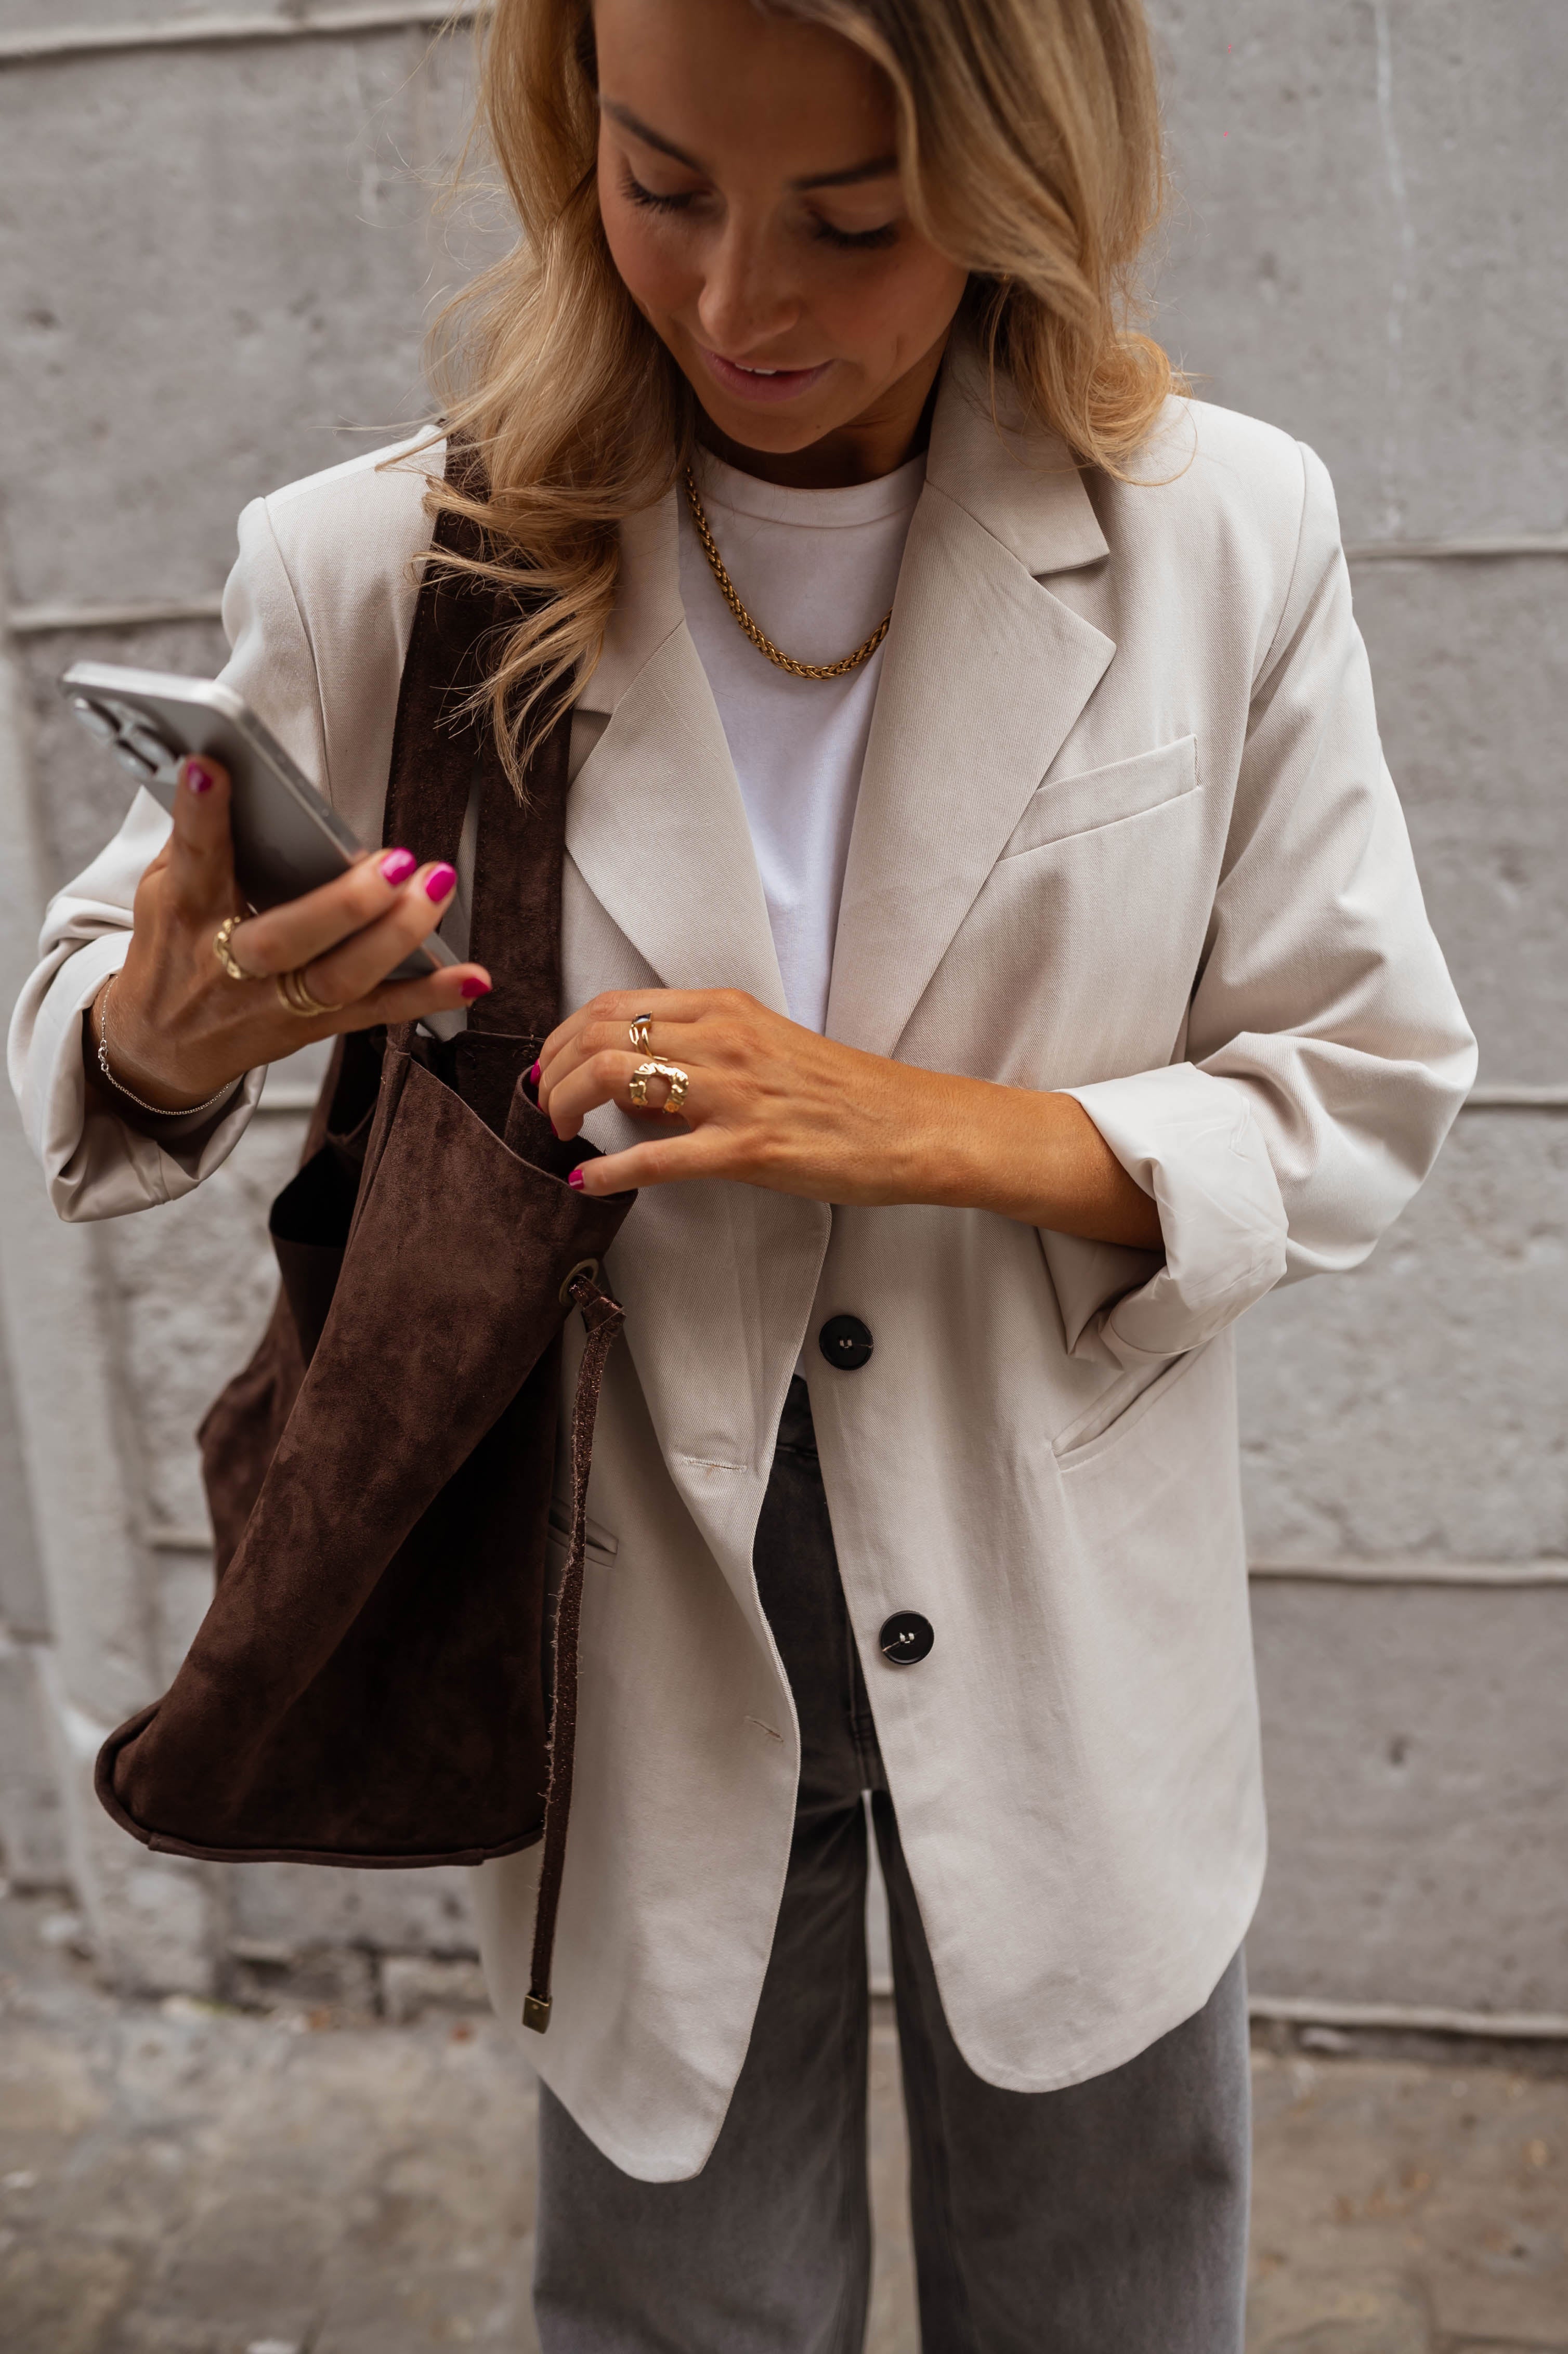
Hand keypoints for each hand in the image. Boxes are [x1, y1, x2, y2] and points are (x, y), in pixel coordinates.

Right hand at [86, 756, 491, 1113]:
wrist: (162, 1047)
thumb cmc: (173, 949)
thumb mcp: (164, 890)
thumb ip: (196, 837)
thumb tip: (226, 767)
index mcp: (188, 913)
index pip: (196, 859)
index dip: (202, 815)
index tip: (214, 768)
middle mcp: (233, 965)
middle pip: (288, 937)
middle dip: (347, 901)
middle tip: (396, 860)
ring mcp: (277, 1002)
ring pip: (341, 978)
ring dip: (398, 936)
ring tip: (436, 887)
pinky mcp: (314, 1027)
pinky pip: (378, 1013)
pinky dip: (429, 996)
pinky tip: (472, 977)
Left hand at [535, 988, 1163, 1248]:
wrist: (916, 1127)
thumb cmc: (845, 1096)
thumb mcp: (767, 1052)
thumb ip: (702, 1059)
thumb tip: (636, 1094)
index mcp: (725, 1009)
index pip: (615, 1005)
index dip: (564, 1036)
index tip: (549, 1068)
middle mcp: (723, 1039)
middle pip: (598, 1034)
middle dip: (550, 1071)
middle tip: (541, 1106)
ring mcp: (735, 1093)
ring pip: (615, 1079)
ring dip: (565, 1108)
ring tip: (557, 1136)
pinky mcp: (749, 1149)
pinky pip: (657, 1158)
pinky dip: (609, 1170)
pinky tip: (586, 1182)